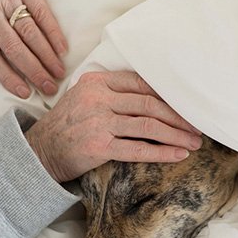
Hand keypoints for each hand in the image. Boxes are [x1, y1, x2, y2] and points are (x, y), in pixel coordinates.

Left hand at [0, 0, 67, 97]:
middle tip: (48, 87)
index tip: (24, 92)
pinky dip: (53, 33)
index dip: (8, 77)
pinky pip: (42, 13)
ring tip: (58, 73)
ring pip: (29, 32)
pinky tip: (61, 49)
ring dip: (46, 56)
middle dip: (33, 71)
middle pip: (13, 46)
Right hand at [26, 72, 202, 182]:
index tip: (187, 105)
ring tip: (194, 143)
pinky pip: (138, 150)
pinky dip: (162, 153)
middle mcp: (98, 99)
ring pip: (148, 127)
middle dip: (179, 117)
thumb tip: (154, 95)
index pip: (142, 83)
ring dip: (176, 135)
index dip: (168, 95)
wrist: (40, 151)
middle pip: (149, 105)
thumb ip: (113, 92)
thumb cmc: (68, 125)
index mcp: (97, 82)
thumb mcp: (85, 97)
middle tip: (197, 126)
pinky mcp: (99, 147)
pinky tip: (178, 155)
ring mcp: (98, 123)